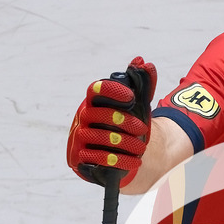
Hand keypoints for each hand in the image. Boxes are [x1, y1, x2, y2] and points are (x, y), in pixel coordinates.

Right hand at [67, 57, 155, 186]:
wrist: (121, 154)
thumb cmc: (127, 125)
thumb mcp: (137, 104)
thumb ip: (141, 84)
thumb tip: (144, 62)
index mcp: (94, 102)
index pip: (96, 90)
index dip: (112, 92)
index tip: (131, 97)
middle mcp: (83, 117)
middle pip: (98, 115)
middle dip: (123, 122)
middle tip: (142, 129)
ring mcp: (79, 138)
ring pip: (97, 137)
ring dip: (123, 143)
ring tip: (141, 148)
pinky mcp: (80, 158)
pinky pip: (95, 158)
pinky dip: (117, 161)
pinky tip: (135, 161)